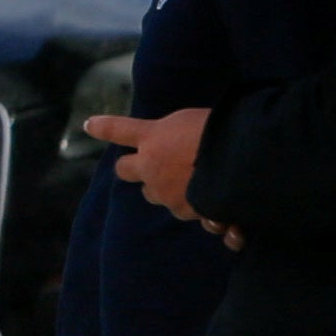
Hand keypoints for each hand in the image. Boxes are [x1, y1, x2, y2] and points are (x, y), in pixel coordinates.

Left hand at [80, 107, 215, 230]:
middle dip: (140, 171)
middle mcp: (152, 169)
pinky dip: (210, 216)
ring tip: (203, 182)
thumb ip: (178, 133)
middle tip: (158, 167)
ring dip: (174, 192)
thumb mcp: (193, 119)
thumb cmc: (223, 128)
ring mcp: (169, 195)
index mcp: (152, 139)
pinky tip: (228, 213)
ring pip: (160, 197)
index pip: (119, 130)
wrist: (246, 159)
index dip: (104, 127)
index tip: (89, 125)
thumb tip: (179, 146)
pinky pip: (195, 216)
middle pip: (127, 171)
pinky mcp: (192, 214)